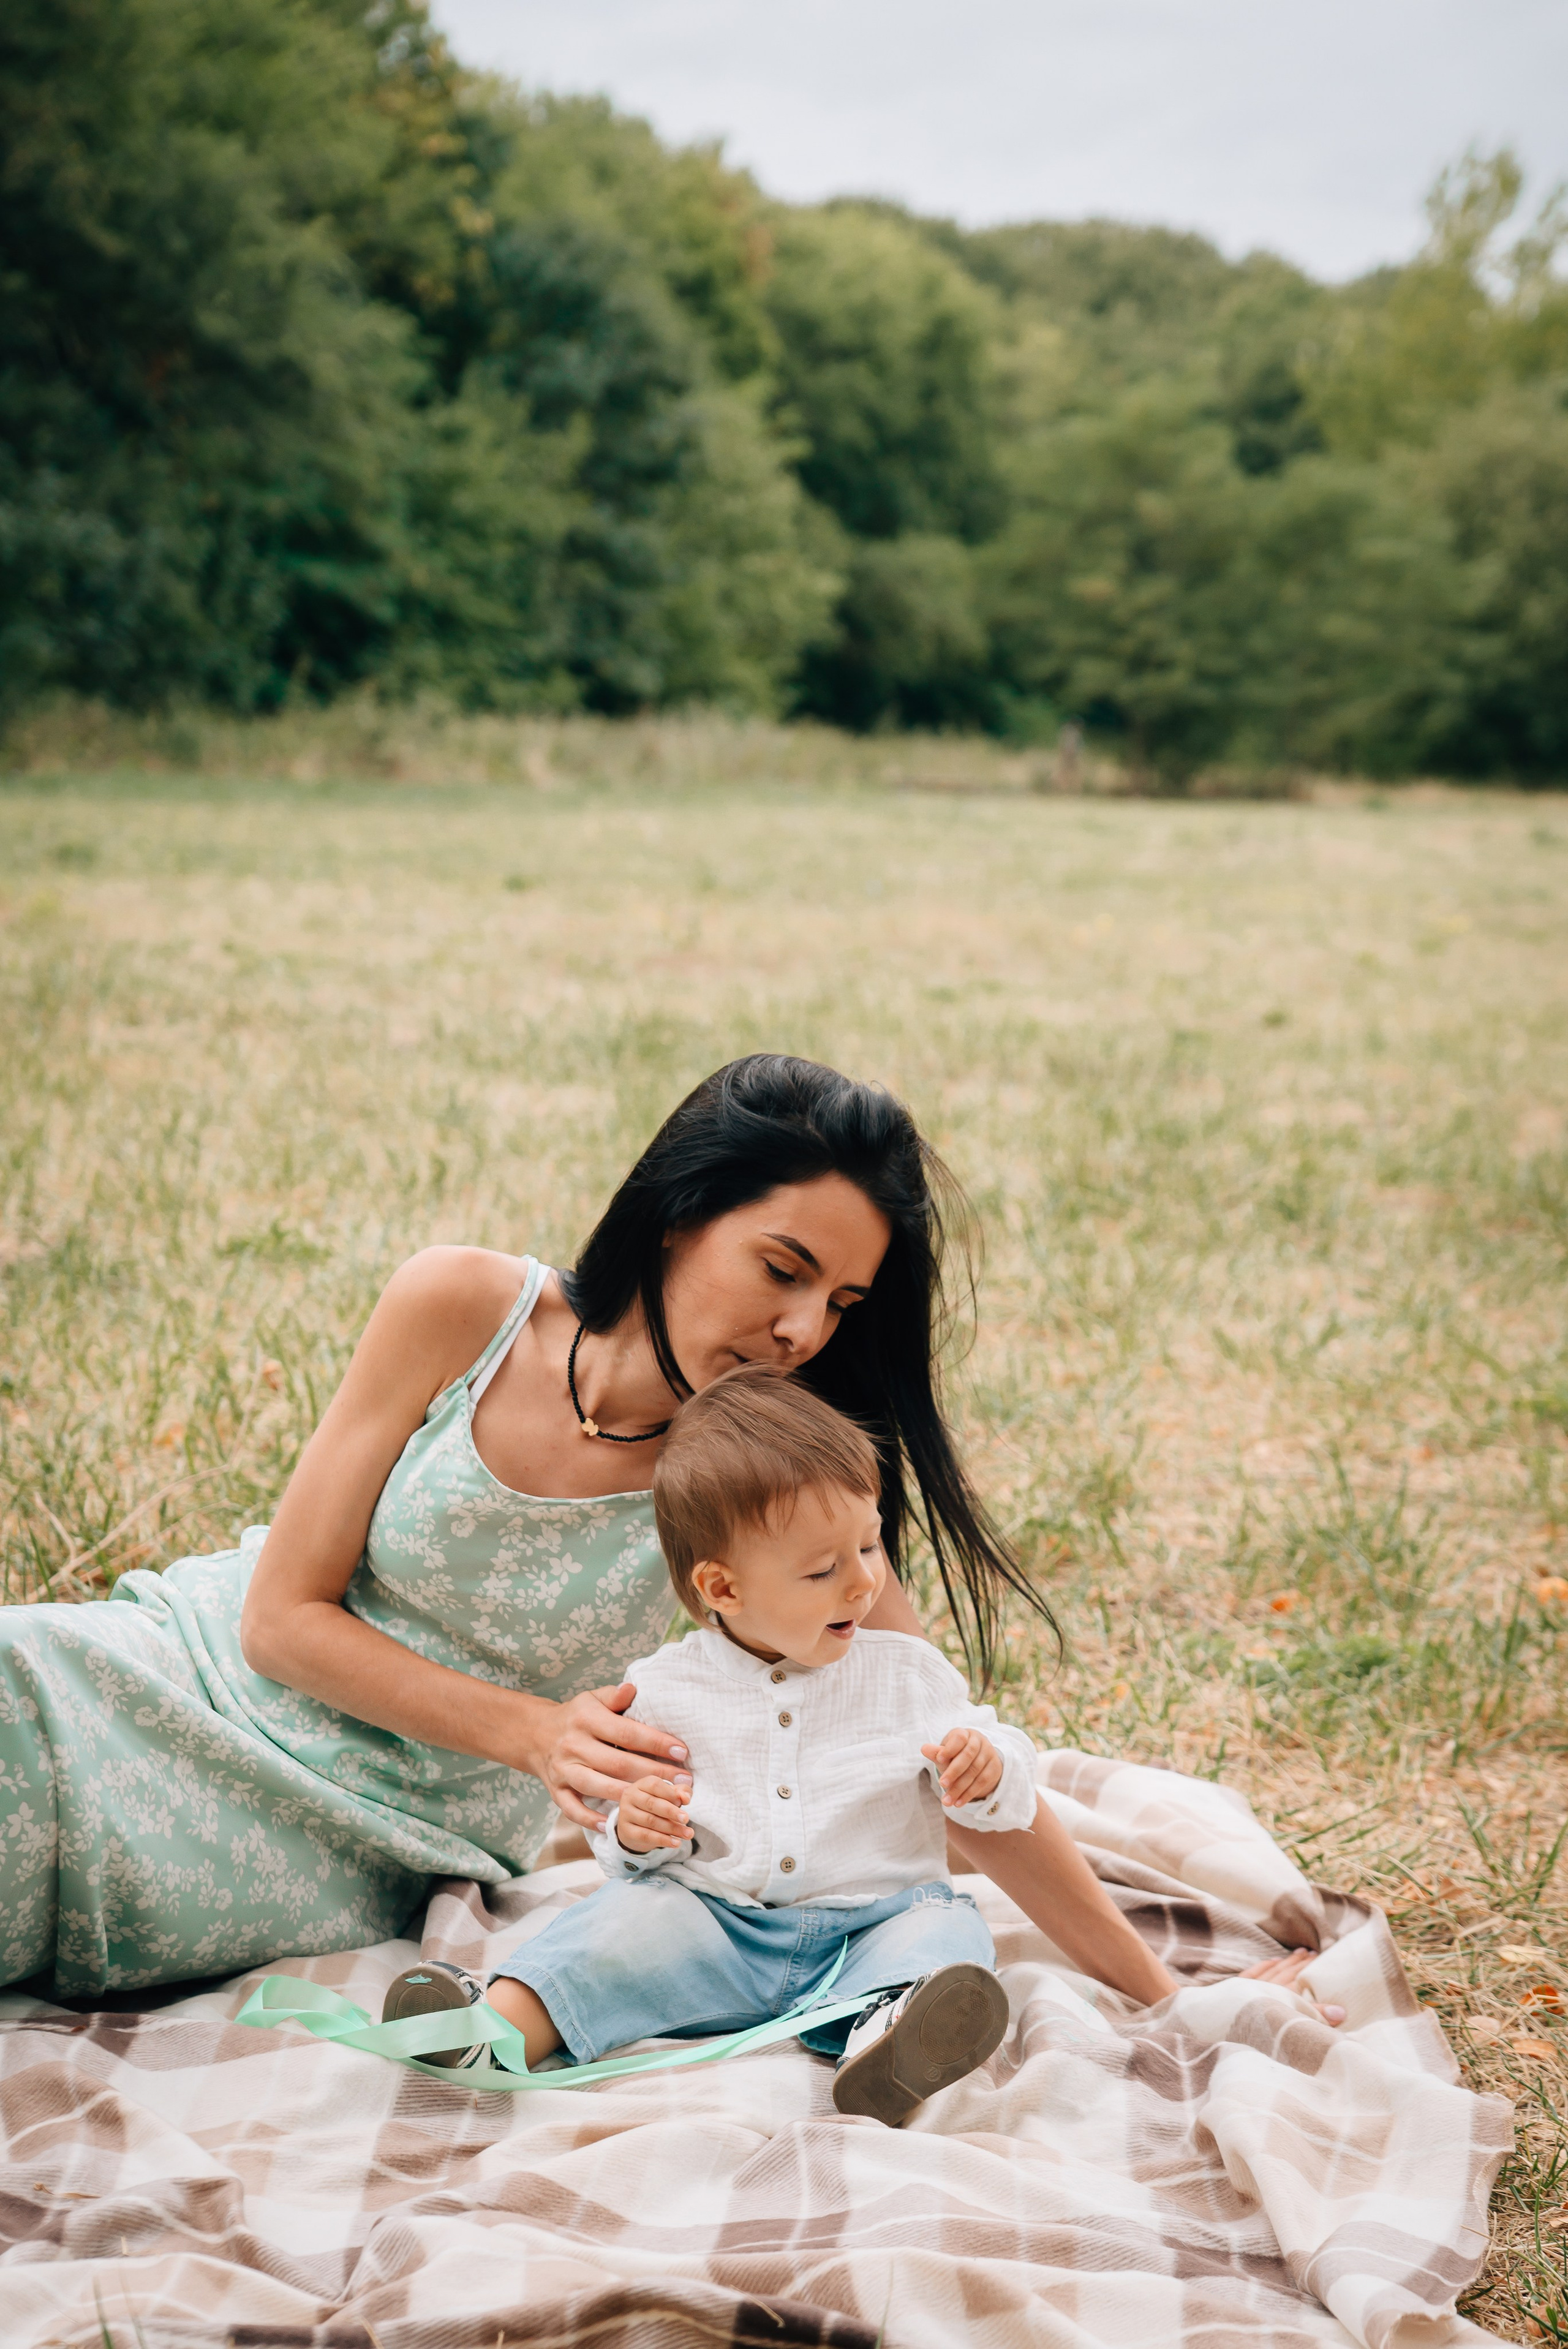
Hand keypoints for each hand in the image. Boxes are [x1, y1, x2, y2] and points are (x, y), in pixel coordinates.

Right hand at [521, 1682, 692, 1831]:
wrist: (535, 1734)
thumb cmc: (576, 1716)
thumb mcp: (592, 1699)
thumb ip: (614, 1696)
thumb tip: (633, 1688)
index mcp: (586, 1719)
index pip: (626, 1732)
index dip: (655, 1743)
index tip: (681, 1751)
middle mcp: (574, 1745)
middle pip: (618, 1763)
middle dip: (653, 1774)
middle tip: (683, 1782)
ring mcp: (563, 1770)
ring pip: (597, 1786)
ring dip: (629, 1796)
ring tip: (658, 1802)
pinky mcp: (555, 1790)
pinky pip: (572, 1809)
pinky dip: (590, 1819)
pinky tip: (612, 1824)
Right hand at [615, 1774, 691, 1853]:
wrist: (637, 1826)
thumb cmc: (657, 1805)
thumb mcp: (669, 1795)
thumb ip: (680, 1792)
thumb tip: (685, 1797)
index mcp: (641, 1784)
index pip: (655, 1785)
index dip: (671, 1794)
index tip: (686, 1802)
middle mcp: (630, 1796)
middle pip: (652, 1803)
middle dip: (672, 1812)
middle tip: (686, 1819)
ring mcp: (625, 1814)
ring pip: (650, 1821)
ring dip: (671, 1828)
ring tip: (687, 1834)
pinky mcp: (626, 1831)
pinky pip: (645, 1836)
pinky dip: (662, 1840)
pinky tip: (675, 1843)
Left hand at [923, 1727, 1002, 1809]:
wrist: (977, 1762)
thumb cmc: (956, 1756)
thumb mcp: (946, 1754)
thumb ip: (936, 1753)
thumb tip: (924, 1749)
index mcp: (965, 1734)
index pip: (959, 1738)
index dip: (950, 1748)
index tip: (938, 1759)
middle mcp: (979, 1741)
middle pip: (968, 1756)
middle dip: (954, 1771)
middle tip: (942, 1784)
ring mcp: (989, 1754)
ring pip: (975, 1772)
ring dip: (960, 1788)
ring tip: (947, 1801)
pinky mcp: (995, 1768)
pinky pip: (982, 1782)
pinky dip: (969, 1794)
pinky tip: (958, 1803)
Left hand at [1243, 1947, 1345, 2025]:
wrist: (1230, 2020)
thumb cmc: (1264, 2026)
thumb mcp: (1294, 2021)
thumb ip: (1316, 2015)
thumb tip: (1341, 2012)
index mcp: (1283, 1994)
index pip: (1300, 1978)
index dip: (1310, 1967)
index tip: (1321, 1958)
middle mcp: (1269, 1986)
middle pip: (1288, 1972)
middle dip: (1301, 1962)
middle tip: (1313, 1953)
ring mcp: (1253, 1985)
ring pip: (1274, 1969)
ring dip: (1286, 1961)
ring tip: (1299, 1953)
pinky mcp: (1239, 1987)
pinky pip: (1254, 1972)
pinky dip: (1265, 1965)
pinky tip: (1272, 1960)